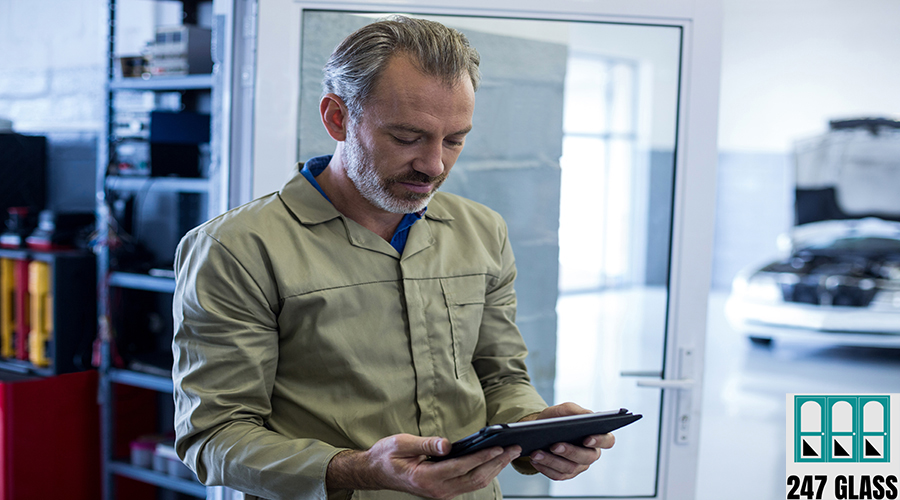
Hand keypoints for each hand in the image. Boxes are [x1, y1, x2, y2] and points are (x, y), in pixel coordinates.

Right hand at [327, 433, 520, 499]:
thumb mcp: (402, 444)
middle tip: (514, 448)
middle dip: (497, 463)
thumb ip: (426, 444)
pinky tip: (494, 461)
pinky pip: (469, 484)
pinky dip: (485, 472)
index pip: (461, 467)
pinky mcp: (444, 491)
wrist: (376, 472)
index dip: (482, 456)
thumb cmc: (387, 456)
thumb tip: (447, 444)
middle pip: (475, 478)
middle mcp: (437, 490)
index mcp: (426, 478)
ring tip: (509, 454)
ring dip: (495, 469)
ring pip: (475, 483)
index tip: (498, 447)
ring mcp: (441, 493)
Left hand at [521, 402, 615, 479]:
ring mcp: (579, 466)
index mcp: (597, 436)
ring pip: (569, 468)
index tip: (586, 438)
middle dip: (570, 452)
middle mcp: (591, 454)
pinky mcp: (565, 474)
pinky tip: (534, 460)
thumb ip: (576, 411)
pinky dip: (544, 468)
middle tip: (554, 446)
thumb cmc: (557, 418)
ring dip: (551, 461)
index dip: (599, 441)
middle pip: (587, 458)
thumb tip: (588, 415)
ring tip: (536, 453)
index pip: (608, 441)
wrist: (541, 430)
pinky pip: (557, 475)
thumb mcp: (565, 410)